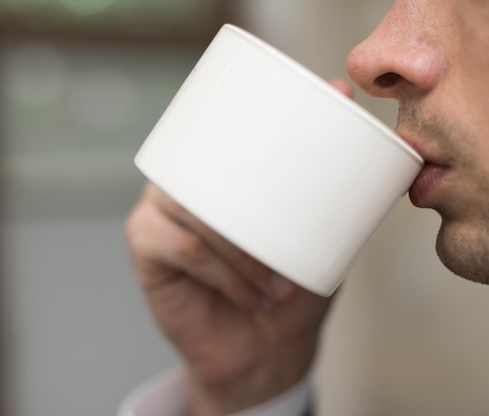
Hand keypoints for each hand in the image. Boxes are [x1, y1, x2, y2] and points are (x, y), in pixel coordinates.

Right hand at [125, 80, 351, 414]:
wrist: (265, 353)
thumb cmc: (290, 288)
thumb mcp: (321, 231)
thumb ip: (330, 176)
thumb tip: (343, 91)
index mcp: (217, 167)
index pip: (223, 124)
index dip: (252, 117)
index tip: (303, 119)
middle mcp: (184, 180)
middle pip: (208, 163)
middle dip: (257, 192)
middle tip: (298, 231)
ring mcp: (159, 210)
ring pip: (199, 208)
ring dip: (246, 249)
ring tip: (280, 284)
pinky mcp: (145, 247)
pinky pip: (185, 247)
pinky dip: (226, 273)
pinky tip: (251, 294)